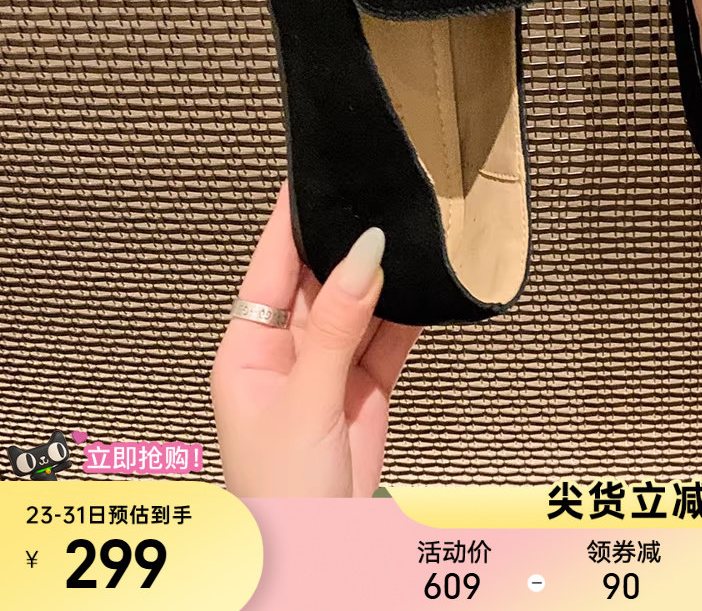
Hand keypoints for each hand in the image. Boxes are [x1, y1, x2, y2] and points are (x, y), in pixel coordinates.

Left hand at [211, 184, 420, 496]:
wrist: (320, 555)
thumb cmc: (280, 495)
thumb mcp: (305, 402)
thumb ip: (338, 327)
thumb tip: (362, 254)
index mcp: (247, 350)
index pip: (269, 269)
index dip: (291, 222)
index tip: (313, 175)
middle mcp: (287, 352)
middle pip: (320, 280)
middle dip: (347, 243)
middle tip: (378, 198)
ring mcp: (330, 368)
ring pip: (360, 303)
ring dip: (384, 277)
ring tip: (410, 235)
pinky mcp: (367, 385)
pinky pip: (390, 334)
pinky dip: (409, 312)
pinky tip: (424, 286)